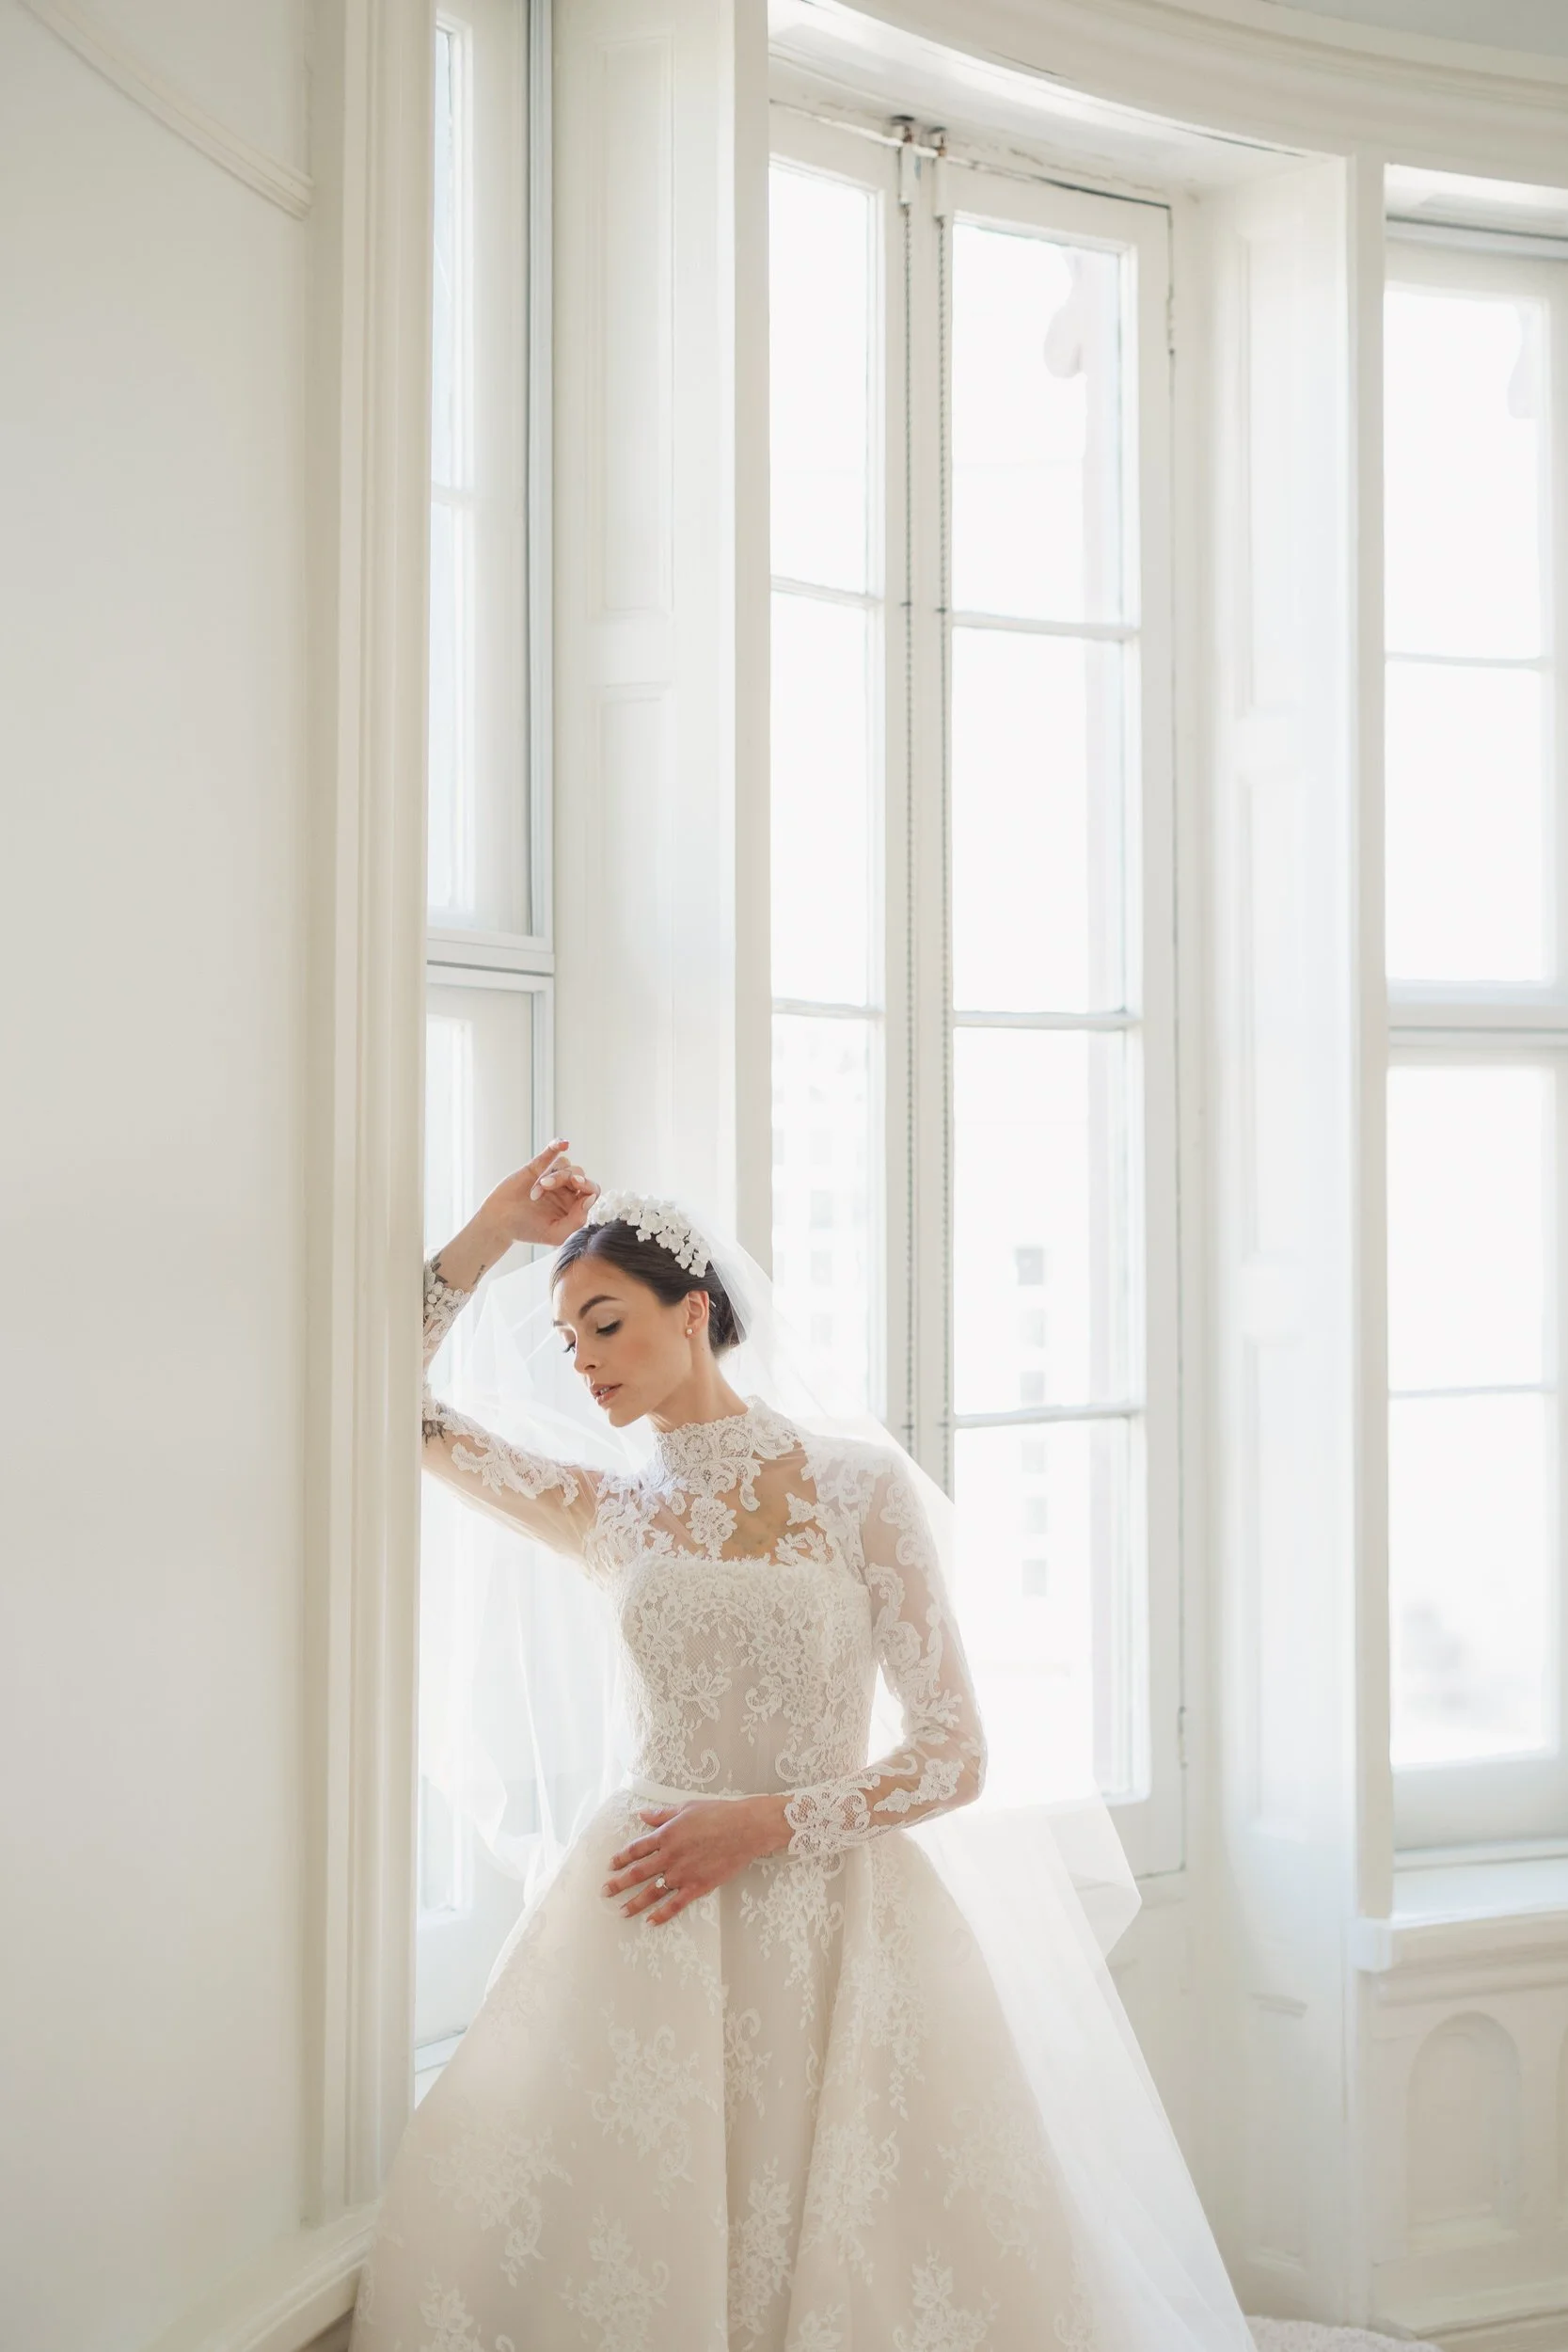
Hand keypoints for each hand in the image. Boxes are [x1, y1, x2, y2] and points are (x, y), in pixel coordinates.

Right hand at [480, 1139, 598, 1251]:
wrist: (499, 1223)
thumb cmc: (528, 1231)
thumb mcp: (555, 1235)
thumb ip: (577, 1220)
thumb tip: (589, 1199)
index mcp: (574, 1205)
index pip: (591, 1190)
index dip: (588, 1185)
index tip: (577, 1185)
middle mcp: (566, 1190)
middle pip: (578, 1174)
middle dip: (565, 1178)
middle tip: (546, 1186)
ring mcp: (552, 1177)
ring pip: (565, 1164)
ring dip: (551, 1175)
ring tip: (534, 1193)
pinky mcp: (537, 1167)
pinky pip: (551, 1153)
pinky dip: (557, 1146)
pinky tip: (562, 1143)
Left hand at [603, 1796, 791, 1925]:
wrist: (745, 1828)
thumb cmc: (718, 1813)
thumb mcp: (686, 1807)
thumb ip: (661, 1814)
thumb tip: (641, 1814)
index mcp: (666, 1834)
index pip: (636, 1848)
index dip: (621, 1857)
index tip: (610, 1865)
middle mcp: (670, 1855)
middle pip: (638, 1873)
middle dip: (619, 1883)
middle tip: (605, 1892)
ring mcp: (682, 1873)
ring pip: (652, 1892)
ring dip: (635, 1903)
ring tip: (621, 1912)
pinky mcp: (697, 1886)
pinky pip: (675, 1904)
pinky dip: (661, 1915)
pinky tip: (650, 1922)